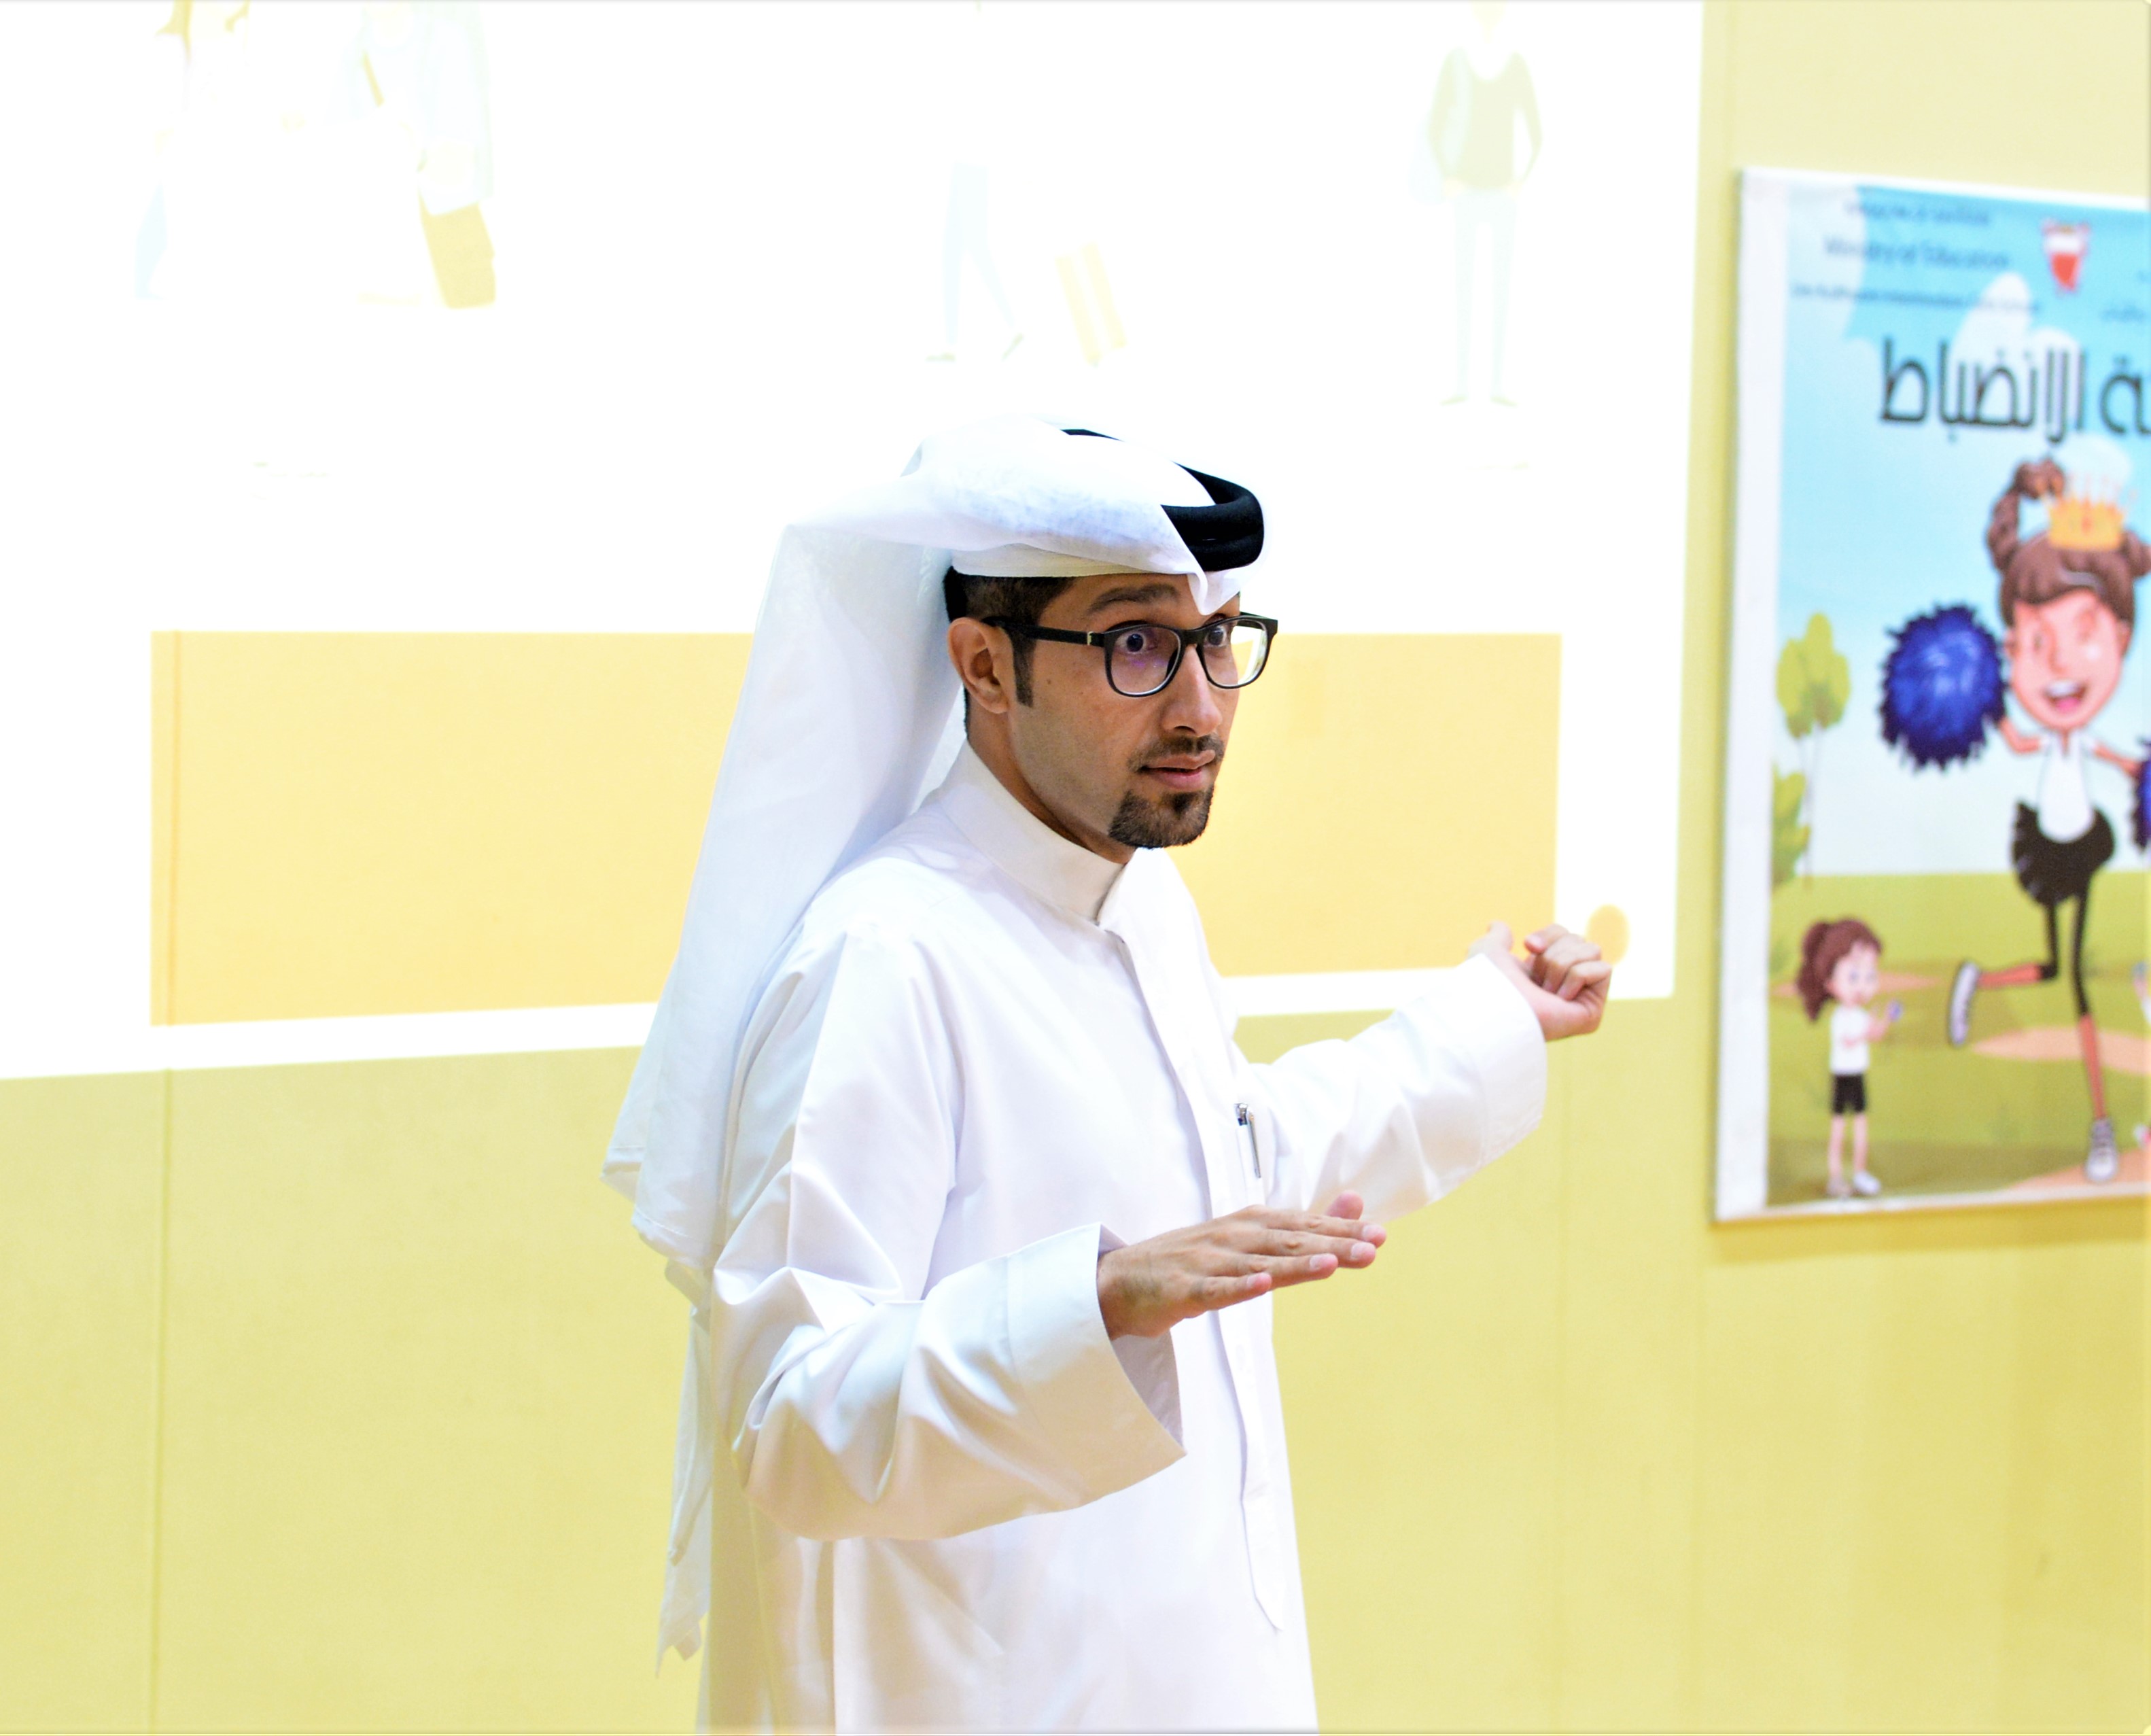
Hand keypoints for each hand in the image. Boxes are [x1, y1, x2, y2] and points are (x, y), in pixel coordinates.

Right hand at [1096, 1193, 1384, 1339]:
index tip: (1381, 1236)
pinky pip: (1215, 1290)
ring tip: (1331, 1264)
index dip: (1342, 1231)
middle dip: (1332, 1244)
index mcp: (1250, 1225)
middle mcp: (1232, 1238)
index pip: (1303, 1226)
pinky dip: (1238, 1286)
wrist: (1121, 1281)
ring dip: (1295, 1263)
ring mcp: (1207, 1262)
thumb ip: (1304, 1225)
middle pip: (1289, 1241)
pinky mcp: (1183, 1290)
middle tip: (1373, 1248)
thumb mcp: (1250, 1239)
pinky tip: (1261, 1284)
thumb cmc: (1192, 1260)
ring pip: (1258, 1264)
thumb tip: (1356, 1203)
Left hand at [1470, 921, 1610, 1040]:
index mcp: (1543, 971)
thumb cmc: (1489, 981)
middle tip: (1536, 978)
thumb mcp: (1488, 950)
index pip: (1564, 933)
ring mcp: (1580, 1000)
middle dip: (1554, 952)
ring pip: (1593, 950)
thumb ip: (1496, 937)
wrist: (1496, 1006)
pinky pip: (1602, 969)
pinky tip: (1560, 1000)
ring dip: (1562, 964)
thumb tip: (1497, 925)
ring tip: (1546, 991)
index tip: (1529, 945)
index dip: (1549, 934)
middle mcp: (1564, 985)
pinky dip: (1577, 977)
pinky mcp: (1593, 1012)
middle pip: (1579, 939)